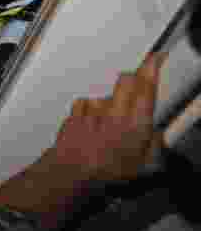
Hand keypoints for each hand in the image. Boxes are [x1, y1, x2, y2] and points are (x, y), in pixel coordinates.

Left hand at [47, 51, 165, 185]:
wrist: (72, 172)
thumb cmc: (107, 172)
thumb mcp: (143, 166)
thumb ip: (154, 145)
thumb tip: (158, 134)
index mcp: (135, 125)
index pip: (146, 88)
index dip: (151, 68)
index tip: (156, 57)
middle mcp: (115, 113)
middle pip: (126, 80)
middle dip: (133, 78)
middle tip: (136, 89)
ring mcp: (93, 110)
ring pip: (106, 95)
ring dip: (109, 104)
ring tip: (106, 127)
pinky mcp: (76, 111)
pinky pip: (86, 104)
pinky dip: (89, 112)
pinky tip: (90, 127)